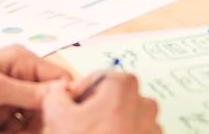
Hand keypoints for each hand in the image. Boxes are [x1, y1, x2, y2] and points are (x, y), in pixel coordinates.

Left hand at [0, 46, 70, 133]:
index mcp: (20, 62)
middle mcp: (18, 79)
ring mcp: (8, 101)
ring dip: (24, 130)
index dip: (64, 97)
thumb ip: (29, 91)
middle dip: (40, 119)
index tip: (61, 114)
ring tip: (3, 129)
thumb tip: (62, 92)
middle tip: (21, 126)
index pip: (58, 78)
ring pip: (35, 121)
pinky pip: (19, 131)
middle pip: (49, 104)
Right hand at [41, 72, 159, 133]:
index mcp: (122, 86)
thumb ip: (55, 94)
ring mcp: (153, 127)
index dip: (79, 95)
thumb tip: (59, 92)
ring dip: (110, 128)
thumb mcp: (57, 117)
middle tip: (81, 130)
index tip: (72, 111)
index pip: (96, 79)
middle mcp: (144, 103)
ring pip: (124, 119)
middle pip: (112, 99)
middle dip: (96, 112)